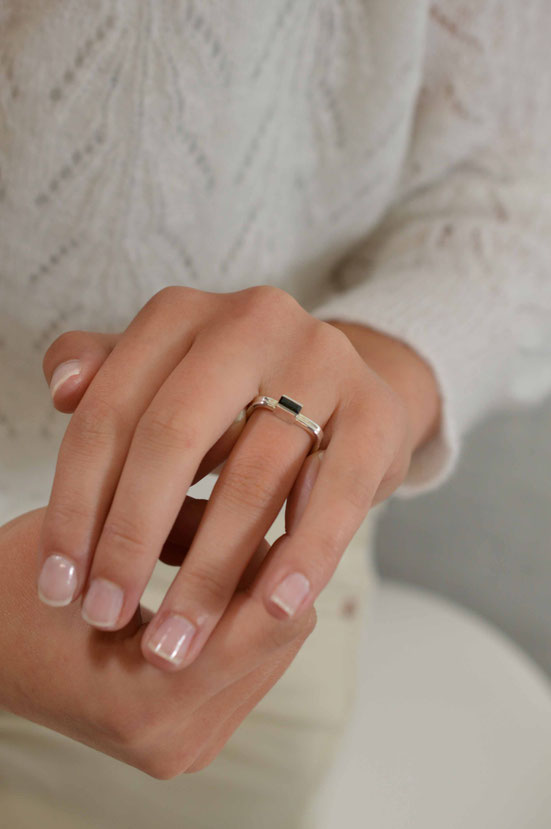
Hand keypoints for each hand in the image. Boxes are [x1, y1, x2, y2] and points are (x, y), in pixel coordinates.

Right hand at [1, 506, 315, 777]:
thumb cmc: (18, 591)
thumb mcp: (93, 539)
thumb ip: (183, 524)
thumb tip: (262, 499)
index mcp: (147, 705)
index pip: (264, 624)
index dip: (278, 558)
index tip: (277, 501)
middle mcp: (176, 742)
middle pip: (281, 638)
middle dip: (272, 571)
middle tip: (253, 512)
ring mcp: (184, 746)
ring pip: (274, 650)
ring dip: (259, 595)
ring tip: (229, 543)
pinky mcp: (189, 736)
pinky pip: (250, 666)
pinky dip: (242, 619)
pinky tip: (215, 576)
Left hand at [37, 285, 438, 671]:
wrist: (342, 386)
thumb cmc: (233, 395)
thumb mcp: (164, 376)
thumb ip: (106, 375)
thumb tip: (62, 390)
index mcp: (183, 313)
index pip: (107, 412)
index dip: (74, 503)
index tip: (57, 584)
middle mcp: (252, 320)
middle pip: (172, 437)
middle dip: (129, 539)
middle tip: (102, 616)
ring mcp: (323, 361)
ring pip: (253, 476)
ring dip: (208, 572)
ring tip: (175, 644)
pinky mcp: (378, 411)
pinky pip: (338, 493)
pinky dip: (305, 555)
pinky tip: (273, 608)